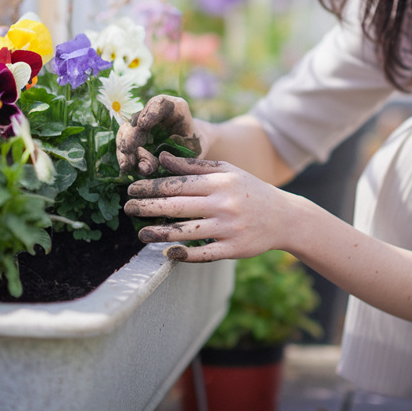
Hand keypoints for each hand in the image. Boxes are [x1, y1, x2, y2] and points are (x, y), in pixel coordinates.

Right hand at [116, 95, 201, 174]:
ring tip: (127, 164)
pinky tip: (126, 168)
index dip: (150, 113)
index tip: (142, 125)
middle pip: (137, 119)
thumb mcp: (195, 147)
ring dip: (125, 149)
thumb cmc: (195, 145)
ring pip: (126, 133)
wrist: (190, 148)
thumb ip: (182, 149)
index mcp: (174, 107)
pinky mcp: (133, 139)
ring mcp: (141, 125)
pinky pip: (124, 146)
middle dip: (132, 134)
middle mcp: (153, 113)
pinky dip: (124, 157)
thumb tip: (161, 157)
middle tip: (129, 147)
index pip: (160, 104)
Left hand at [123, 152, 294, 261]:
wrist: (284, 217)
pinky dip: (186, 254)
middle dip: (149, 207)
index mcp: (220, 183)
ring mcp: (228, 229)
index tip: (132, 188)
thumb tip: (162, 157)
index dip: (152, 186)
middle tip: (127, 208)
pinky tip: (168, 253)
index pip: (179, 184)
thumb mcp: (226, 171)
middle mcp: (223, 205)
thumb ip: (194, 166)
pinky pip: (205, 253)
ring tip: (140, 233)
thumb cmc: (249, 191)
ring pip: (188, 231)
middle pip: (178, 206)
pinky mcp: (233, 249)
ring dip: (160, 233)